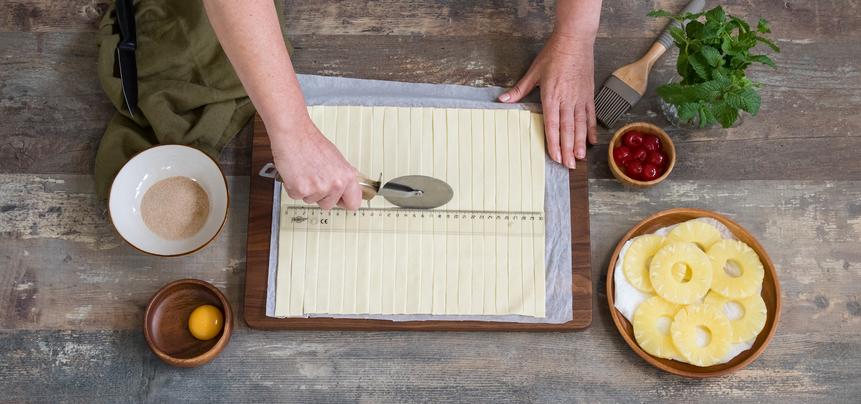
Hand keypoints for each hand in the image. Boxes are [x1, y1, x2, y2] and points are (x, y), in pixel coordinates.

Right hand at [270, 117, 362, 210]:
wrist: (294, 134)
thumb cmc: (312, 143)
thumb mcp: (337, 159)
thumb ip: (342, 176)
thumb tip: (346, 188)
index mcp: (347, 176)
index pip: (353, 203)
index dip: (344, 202)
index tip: (340, 200)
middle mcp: (336, 183)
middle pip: (329, 204)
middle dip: (321, 195)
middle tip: (315, 178)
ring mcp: (319, 188)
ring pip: (312, 201)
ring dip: (307, 190)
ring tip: (306, 172)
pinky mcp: (301, 190)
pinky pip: (297, 196)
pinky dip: (294, 187)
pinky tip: (296, 173)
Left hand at [499, 32, 597, 168]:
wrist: (574, 40)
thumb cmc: (553, 55)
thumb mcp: (533, 72)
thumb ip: (519, 89)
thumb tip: (503, 99)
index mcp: (551, 96)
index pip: (552, 125)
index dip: (554, 143)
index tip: (555, 157)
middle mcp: (567, 100)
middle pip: (567, 130)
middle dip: (567, 149)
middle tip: (569, 166)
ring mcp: (579, 98)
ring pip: (580, 125)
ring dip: (580, 143)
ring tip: (579, 158)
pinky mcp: (588, 94)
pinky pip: (590, 115)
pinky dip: (591, 129)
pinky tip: (591, 141)